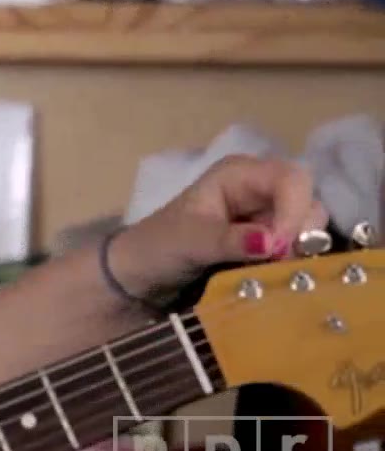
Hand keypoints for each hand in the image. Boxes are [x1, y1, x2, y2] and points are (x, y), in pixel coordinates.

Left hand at [106, 154, 324, 308]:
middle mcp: (258, 189)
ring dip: (299, 251)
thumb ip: (229, 240)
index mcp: (238, 174)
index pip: (291, 178)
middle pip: (308, 201)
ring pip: (309, 227)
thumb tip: (272, 242)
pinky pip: (299, 249)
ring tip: (272, 270)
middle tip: (280, 262)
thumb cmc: (157, 246)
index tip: (280, 247)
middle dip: (301, 233)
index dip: (294, 210)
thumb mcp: (189, 242)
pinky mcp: (270, 243)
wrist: (141, 274)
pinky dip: (295, 263)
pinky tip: (274, 276)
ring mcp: (267, 216)